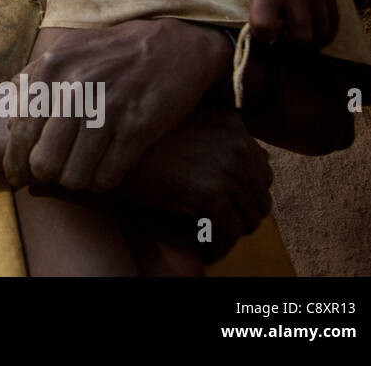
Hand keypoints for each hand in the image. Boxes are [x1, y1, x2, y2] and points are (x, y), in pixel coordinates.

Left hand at [4, 19, 233, 192]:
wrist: (172, 45)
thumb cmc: (110, 52)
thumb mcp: (65, 51)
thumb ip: (31, 82)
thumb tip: (8, 124)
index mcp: (50, 69)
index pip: (20, 132)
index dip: (15, 162)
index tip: (17, 176)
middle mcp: (75, 89)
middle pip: (44, 161)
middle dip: (42, 175)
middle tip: (47, 178)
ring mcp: (108, 109)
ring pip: (74, 175)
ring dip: (74, 181)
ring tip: (77, 174)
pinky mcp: (139, 128)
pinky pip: (108, 176)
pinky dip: (101, 182)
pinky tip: (101, 173)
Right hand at [117, 107, 272, 261]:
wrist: (107, 153)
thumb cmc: (143, 144)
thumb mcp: (187, 128)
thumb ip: (221, 138)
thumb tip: (263, 158)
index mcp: (233, 124)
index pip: (263, 171)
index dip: (246, 194)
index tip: (225, 205)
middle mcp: (237, 143)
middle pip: (261, 196)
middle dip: (241, 215)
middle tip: (217, 226)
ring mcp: (226, 168)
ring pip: (250, 218)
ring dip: (230, 232)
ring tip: (209, 238)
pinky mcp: (211, 193)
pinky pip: (230, 232)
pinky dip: (218, 245)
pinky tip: (202, 247)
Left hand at [239, 0, 337, 46]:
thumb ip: (255, 2)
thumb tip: (266, 27)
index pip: (265, 27)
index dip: (261, 35)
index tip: (260, 30)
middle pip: (300, 38)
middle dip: (288, 43)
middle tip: (280, 33)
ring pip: (321, 33)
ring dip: (307, 37)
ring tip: (294, 28)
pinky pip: (333, 20)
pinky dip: (322, 28)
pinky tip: (309, 21)